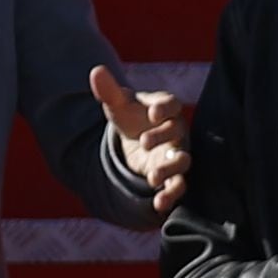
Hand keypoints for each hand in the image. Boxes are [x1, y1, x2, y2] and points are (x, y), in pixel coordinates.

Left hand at [89, 66, 190, 211]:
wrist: (134, 141)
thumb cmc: (130, 117)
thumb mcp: (117, 106)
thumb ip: (109, 91)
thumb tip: (95, 71)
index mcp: (165, 109)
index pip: (172, 104)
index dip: (165, 108)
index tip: (153, 113)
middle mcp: (177, 131)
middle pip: (178, 133)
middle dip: (163, 137)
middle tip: (143, 143)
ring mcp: (177, 154)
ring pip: (182, 162)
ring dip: (170, 170)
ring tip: (152, 178)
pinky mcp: (173, 176)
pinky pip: (178, 185)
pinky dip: (171, 196)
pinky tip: (158, 205)